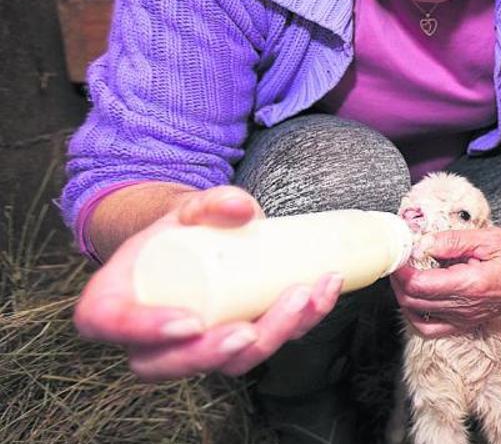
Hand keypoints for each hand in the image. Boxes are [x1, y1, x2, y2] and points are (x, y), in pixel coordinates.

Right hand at [73, 185, 344, 380]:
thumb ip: (207, 202)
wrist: (198, 241)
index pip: (115, 325)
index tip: (190, 322)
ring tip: (303, 296)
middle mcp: (149, 339)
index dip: (148, 331)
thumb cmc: (177, 232)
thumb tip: (240, 207)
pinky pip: (266, 344)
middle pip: (176, 362)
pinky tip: (324, 292)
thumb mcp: (183, 210)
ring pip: (230, 362)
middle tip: (251, 328)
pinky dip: (301, 322)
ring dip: (273, 335)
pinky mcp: (236, 343)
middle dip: (218, 351)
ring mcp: (196, 348)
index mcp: (112, 303)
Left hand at [390, 227, 500, 337]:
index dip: (401, 269)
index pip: (418, 284)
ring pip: (416, 314)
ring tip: (406, 273)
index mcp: (470, 284)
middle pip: (411, 300)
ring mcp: (463, 318)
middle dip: (397, 279)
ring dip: (404, 294)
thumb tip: (422, 243)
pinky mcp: (464, 323)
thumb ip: (453, 241)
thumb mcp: (489, 238)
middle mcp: (464, 307)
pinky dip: (414, 316)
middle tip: (399, 259)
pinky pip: (429, 329)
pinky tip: (415, 299)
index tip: (400, 253)